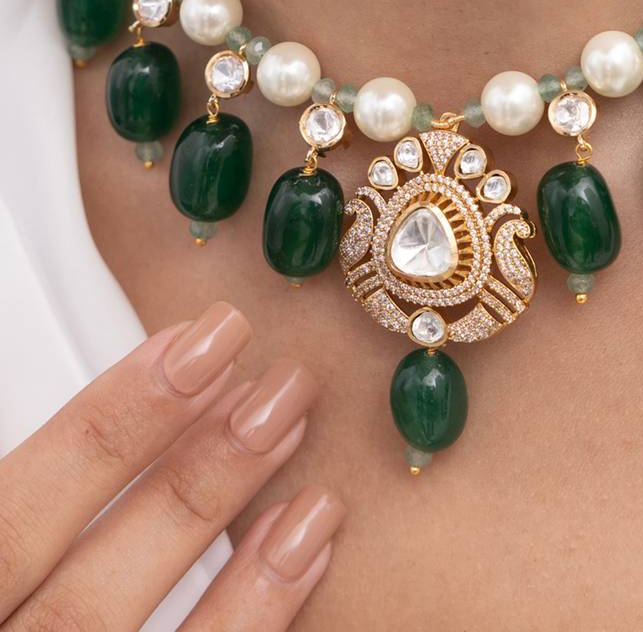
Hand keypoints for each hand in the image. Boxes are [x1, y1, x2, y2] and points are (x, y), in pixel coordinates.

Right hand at [0, 301, 344, 630]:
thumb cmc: (2, 593)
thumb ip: (17, 505)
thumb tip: (76, 403)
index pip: (11, 519)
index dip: (109, 425)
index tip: (197, 347)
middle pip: (87, 592)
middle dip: (190, 476)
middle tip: (277, 387)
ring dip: (234, 558)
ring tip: (302, 456)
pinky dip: (253, 625)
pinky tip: (303, 551)